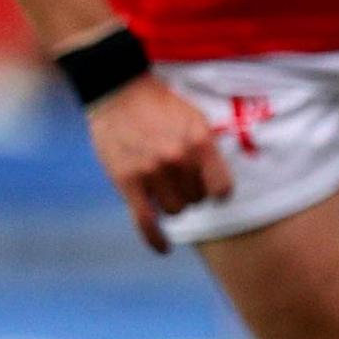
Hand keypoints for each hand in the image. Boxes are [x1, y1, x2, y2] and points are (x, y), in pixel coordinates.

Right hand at [84, 74, 228, 254]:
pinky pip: (145, 220)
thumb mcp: (193, 119)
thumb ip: (206, 150)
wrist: (117, 89)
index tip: (210, 188)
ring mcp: (150, 171)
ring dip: (171, 203)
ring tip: (161, 186)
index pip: (221, 189)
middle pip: (196, 200)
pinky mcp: (126, 180)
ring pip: (174, 210)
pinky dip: (155, 238)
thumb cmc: (159, 105)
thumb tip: (218, 186)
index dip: (216, 191)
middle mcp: (177, 159)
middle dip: (189, 191)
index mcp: (199, 142)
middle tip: (176, 175)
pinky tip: (163, 249)